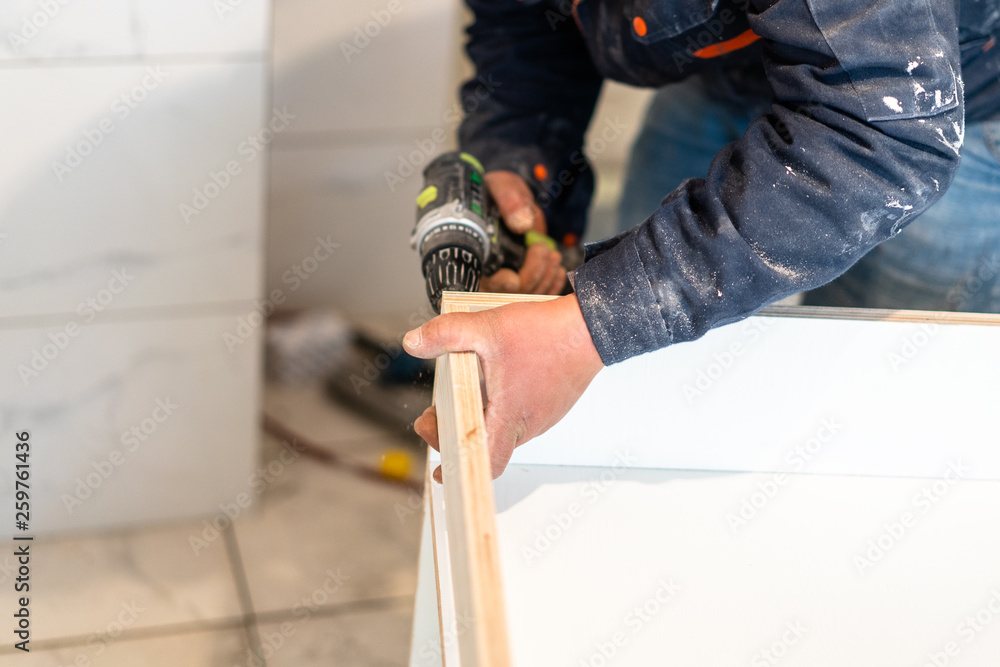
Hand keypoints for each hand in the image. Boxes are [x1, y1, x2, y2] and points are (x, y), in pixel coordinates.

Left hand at [403, 294, 603, 480]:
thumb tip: (414, 342)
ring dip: (478, 419)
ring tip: (461, 392)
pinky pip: (521, 418)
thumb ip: (446, 334)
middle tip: (434, 414)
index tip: (440, 470)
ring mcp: (543, 417)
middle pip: (488, 446)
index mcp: (510, 416)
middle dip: (455, 433)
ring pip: (505, 431)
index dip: (458, 469)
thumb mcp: (486, 327)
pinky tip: (492, 384)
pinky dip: (500, 410)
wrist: (591, 327)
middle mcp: (529, 425)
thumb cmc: (546, 334)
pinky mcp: (552, 406)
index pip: (485, 463)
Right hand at [479, 170, 565, 294]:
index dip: (498, 286)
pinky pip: (538, 294)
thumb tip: (523, 224)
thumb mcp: (501, 186)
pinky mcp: (522, 280)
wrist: (505, 198)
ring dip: (545, 278)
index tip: (513, 278)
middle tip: (543, 249)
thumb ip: (508, 199)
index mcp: (473, 252)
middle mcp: (486, 272)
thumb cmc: (495, 192)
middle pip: (509, 293)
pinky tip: (557, 270)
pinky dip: (551, 285)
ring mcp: (505, 280)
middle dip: (532, 274)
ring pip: (526, 296)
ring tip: (553, 256)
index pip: (481, 280)